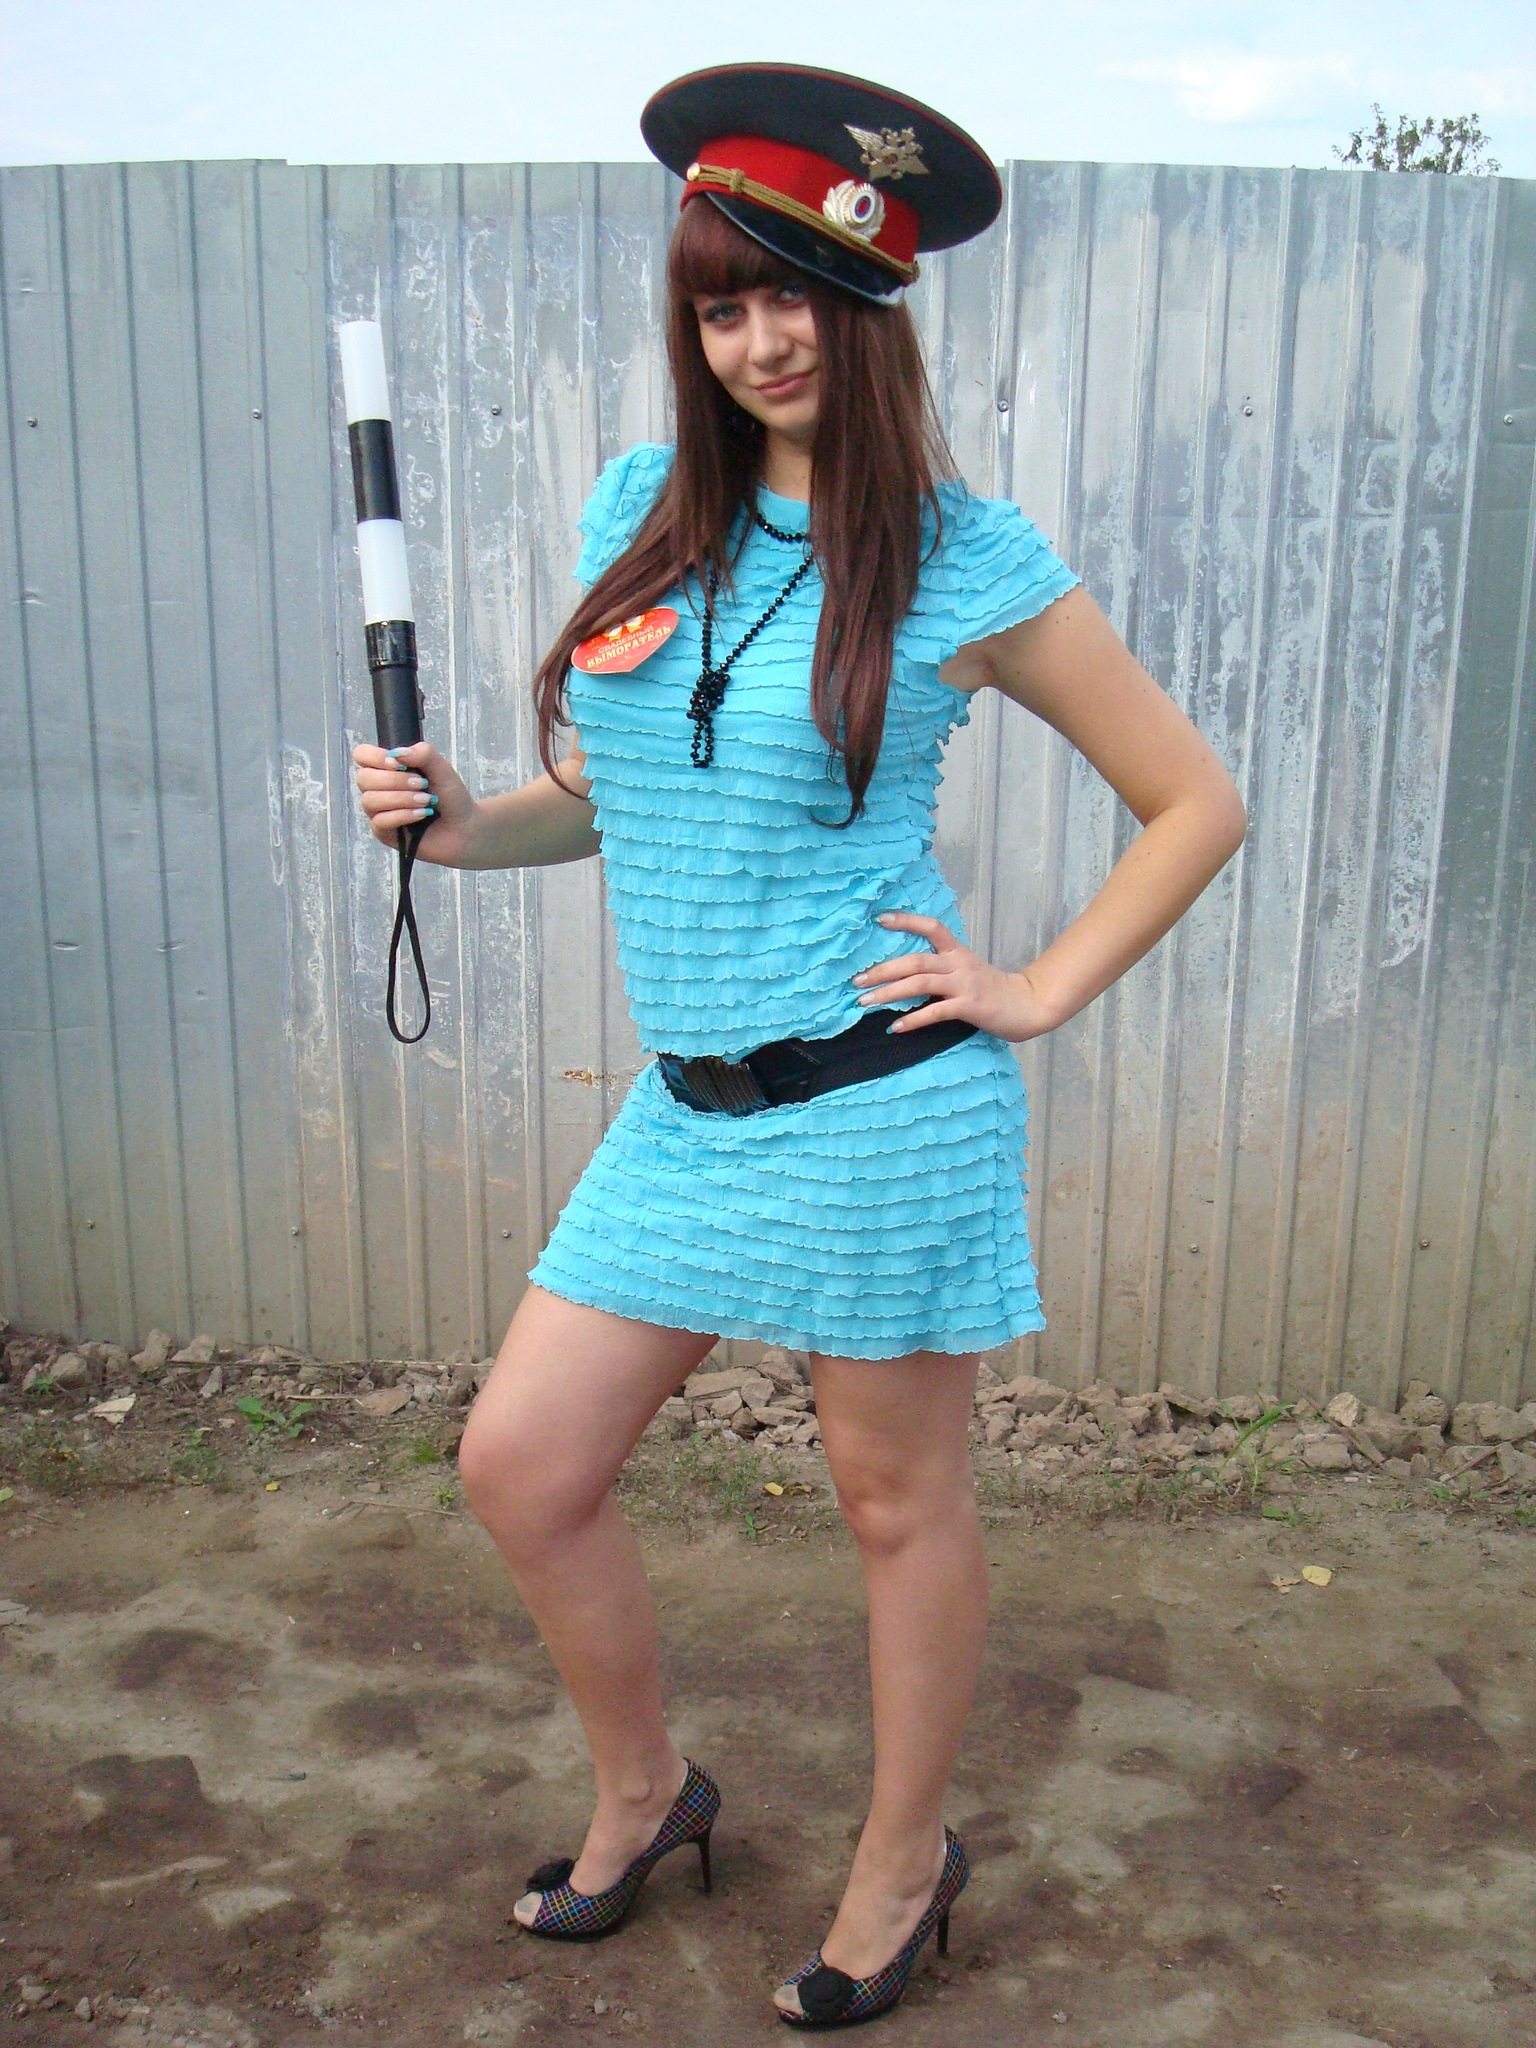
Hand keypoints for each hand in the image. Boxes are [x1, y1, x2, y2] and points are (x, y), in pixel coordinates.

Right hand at [351, 741, 479, 866]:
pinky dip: (402, 815)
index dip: (375, 757)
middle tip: (423, 784)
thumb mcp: (441, 768)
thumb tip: (396, 753)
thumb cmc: (451, 796)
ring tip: (426, 801)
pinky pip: (380, 821)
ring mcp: (380, 811)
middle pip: (363, 778)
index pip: (362, 755)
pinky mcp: (384, 832)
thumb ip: (422, 753)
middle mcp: (379, 788)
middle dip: (394, 781)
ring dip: (401, 799)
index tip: (398, 764)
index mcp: (388, 768)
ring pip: (369, 800)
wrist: (465, 827)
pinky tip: (421, 815)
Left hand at [852, 912, 1063, 1042]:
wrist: (1026, 1005)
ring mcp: (964, 984)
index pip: (931, 927)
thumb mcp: (966, 969)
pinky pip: (935, 1012)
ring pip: (920, 983)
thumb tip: (903, 973)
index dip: (906, 921)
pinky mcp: (969, 1006)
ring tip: (865, 1002)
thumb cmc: (990, 989)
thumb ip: (941, 967)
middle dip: (882, 970)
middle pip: (915, 960)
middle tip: (856, 980)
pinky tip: (895, 1027)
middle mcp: (958, 963)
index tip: (879, 919)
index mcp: (957, 951)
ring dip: (888, 993)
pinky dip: (913, 1019)